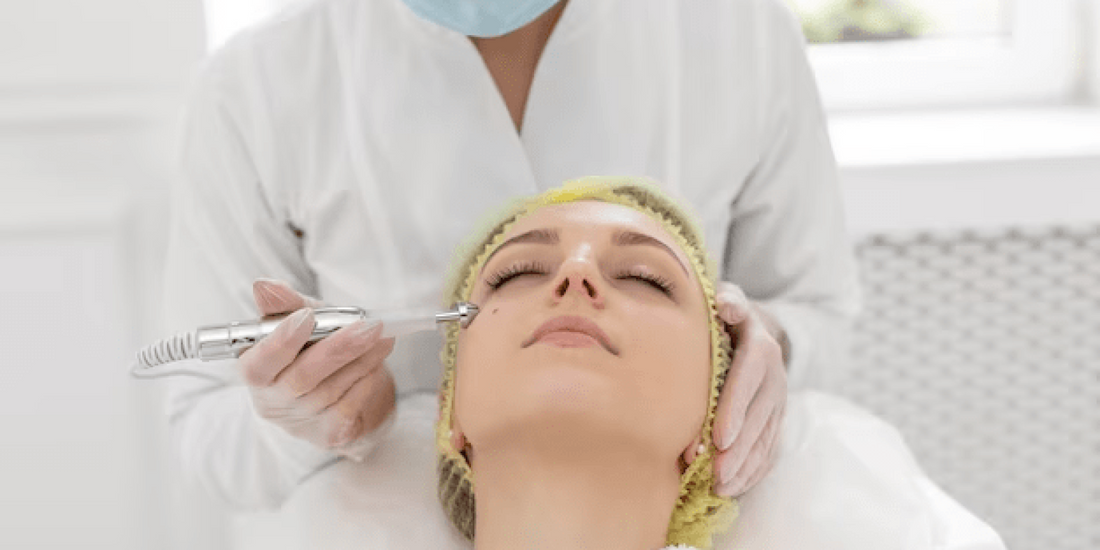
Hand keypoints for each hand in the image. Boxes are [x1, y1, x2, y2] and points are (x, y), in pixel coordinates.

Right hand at [239, 278, 396, 458]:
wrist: (342, 382)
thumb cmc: (314, 346)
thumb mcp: (302, 318)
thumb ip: (285, 304)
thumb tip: (264, 285)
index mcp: (255, 371)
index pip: (258, 365)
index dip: (280, 342)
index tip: (307, 317)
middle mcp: (273, 402)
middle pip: (302, 378)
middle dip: (338, 349)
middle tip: (368, 326)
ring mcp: (300, 422)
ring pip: (331, 392)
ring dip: (362, 360)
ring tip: (382, 336)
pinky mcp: (328, 435)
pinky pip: (349, 408)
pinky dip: (365, 381)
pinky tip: (377, 362)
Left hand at [711, 281, 786, 496]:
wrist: (755, 329)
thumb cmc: (727, 317)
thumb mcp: (729, 300)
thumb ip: (729, 301)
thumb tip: (726, 307)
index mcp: (761, 348)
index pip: (749, 380)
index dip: (736, 409)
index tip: (720, 437)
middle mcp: (775, 378)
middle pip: (759, 417)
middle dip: (739, 449)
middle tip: (717, 474)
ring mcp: (778, 402)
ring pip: (766, 438)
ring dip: (746, 466)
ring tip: (722, 488)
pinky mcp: (776, 420)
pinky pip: (770, 449)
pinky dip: (754, 471)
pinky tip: (735, 489)